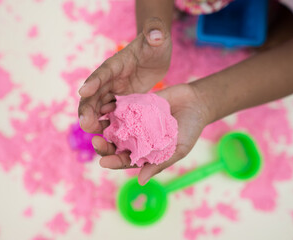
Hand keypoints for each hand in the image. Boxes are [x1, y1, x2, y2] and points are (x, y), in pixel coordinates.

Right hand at [78, 17, 171, 133]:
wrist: (155, 53)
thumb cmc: (156, 42)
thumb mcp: (158, 37)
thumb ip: (155, 33)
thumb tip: (155, 35)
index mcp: (116, 63)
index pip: (102, 72)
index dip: (92, 82)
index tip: (82, 92)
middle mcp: (110, 78)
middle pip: (93, 94)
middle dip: (87, 109)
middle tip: (86, 125)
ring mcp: (114, 90)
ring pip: (97, 106)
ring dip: (94, 120)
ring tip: (95, 135)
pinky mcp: (121, 99)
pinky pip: (110, 113)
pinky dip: (107, 123)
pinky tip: (109, 136)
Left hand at [92, 84, 209, 184]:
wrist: (196, 103)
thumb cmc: (190, 130)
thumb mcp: (178, 150)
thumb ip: (159, 163)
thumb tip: (140, 181)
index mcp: (143, 152)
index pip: (124, 160)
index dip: (114, 162)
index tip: (104, 163)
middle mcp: (134, 138)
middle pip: (114, 144)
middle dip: (104, 146)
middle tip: (95, 142)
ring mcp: (133, 121)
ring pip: (113, 126)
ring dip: (103, 126)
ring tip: (96, 124)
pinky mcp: (133, 105)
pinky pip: (119, 107)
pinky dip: (111, 108)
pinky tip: (104, 107)